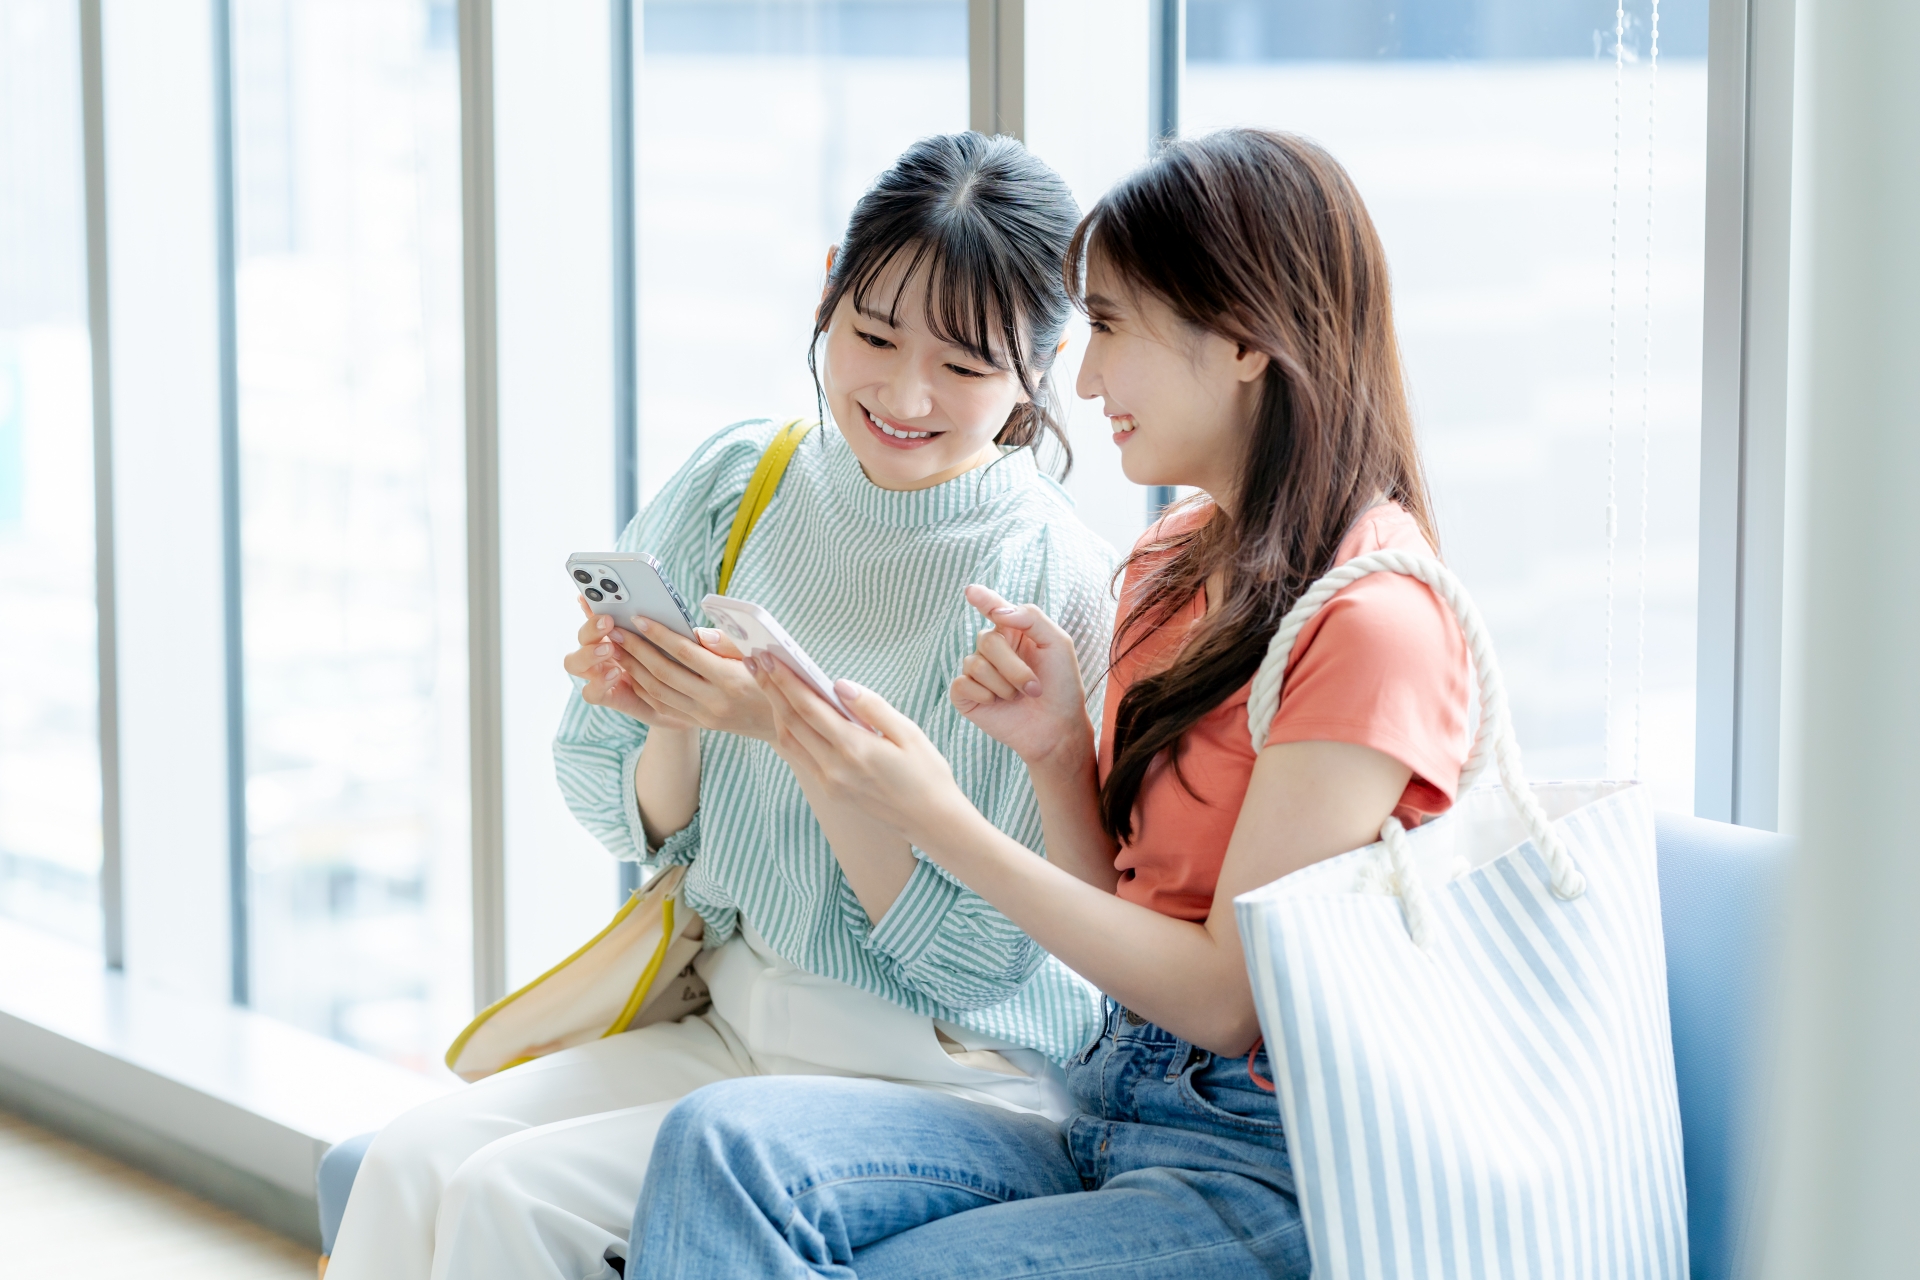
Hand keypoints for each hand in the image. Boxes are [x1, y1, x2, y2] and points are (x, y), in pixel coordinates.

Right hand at [563, 600, 696, 728]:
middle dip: (591, 627)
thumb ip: (665, 627)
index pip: (594, 614)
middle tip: (608, 622)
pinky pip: (590, 692)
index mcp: (614, 633)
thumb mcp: (674, 641)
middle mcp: (600, 651)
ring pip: (575, 662)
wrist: (683, 699)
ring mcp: (600, 674)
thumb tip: (669, 609)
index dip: (588, 603)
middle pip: (581, 636)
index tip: (589, 594)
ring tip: (609, 649)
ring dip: (588, 653)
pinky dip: (599, 682)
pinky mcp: (608, 696)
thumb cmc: (677, 664)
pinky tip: (615, 673)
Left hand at [591, 602, 775, 740]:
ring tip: (616, 648)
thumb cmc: (773, 680)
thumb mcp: (759, 656)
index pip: (686, 654)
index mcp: (731, 680)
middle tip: (615, 630)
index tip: (639, 618)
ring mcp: (704, 716)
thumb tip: (695, 632)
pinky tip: (630, 671)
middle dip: (636, 650)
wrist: (782, 723)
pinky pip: (663, 707)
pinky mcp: (698, 723)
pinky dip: (642, 688)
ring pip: (658, 692)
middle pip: (665, 674)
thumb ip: (728, 644)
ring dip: (633, 669)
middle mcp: (714, 702)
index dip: (660, 635)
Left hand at [750, 656, 973, 848]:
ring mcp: (829, 783)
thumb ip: (873, 707)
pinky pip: (800, 756)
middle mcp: (835, 769)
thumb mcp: (909, 733)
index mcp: (855, 750)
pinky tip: (787, 712)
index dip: (787, 682)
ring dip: (775, 710)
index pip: (810, 709)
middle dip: (772, 690)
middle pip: (791, 723)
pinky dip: (789, 730)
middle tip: (756, 661)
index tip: (770, 658)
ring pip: (790, 741)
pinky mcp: (830, 791)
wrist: (931, 821)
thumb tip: (840, 685)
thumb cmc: (927, 774)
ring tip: (766, 682)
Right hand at [949, 585, 1095, 770]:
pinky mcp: (966, 694)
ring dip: (1004, 685)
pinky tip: (997, 703)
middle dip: (1014, 668)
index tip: (972, 591)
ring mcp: (977, 671)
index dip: (983, 599)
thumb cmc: (1062, 686)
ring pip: (975, 664)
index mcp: (1014, 631)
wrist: (1057, 729)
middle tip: (1034, 687)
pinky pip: (962, 684)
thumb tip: (999, 612)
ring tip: (1020, 697)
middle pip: (987, 641)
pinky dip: (984, 694)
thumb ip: (1032, 618)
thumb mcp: (1058, 645)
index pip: (994, 608)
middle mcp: (993, 648)